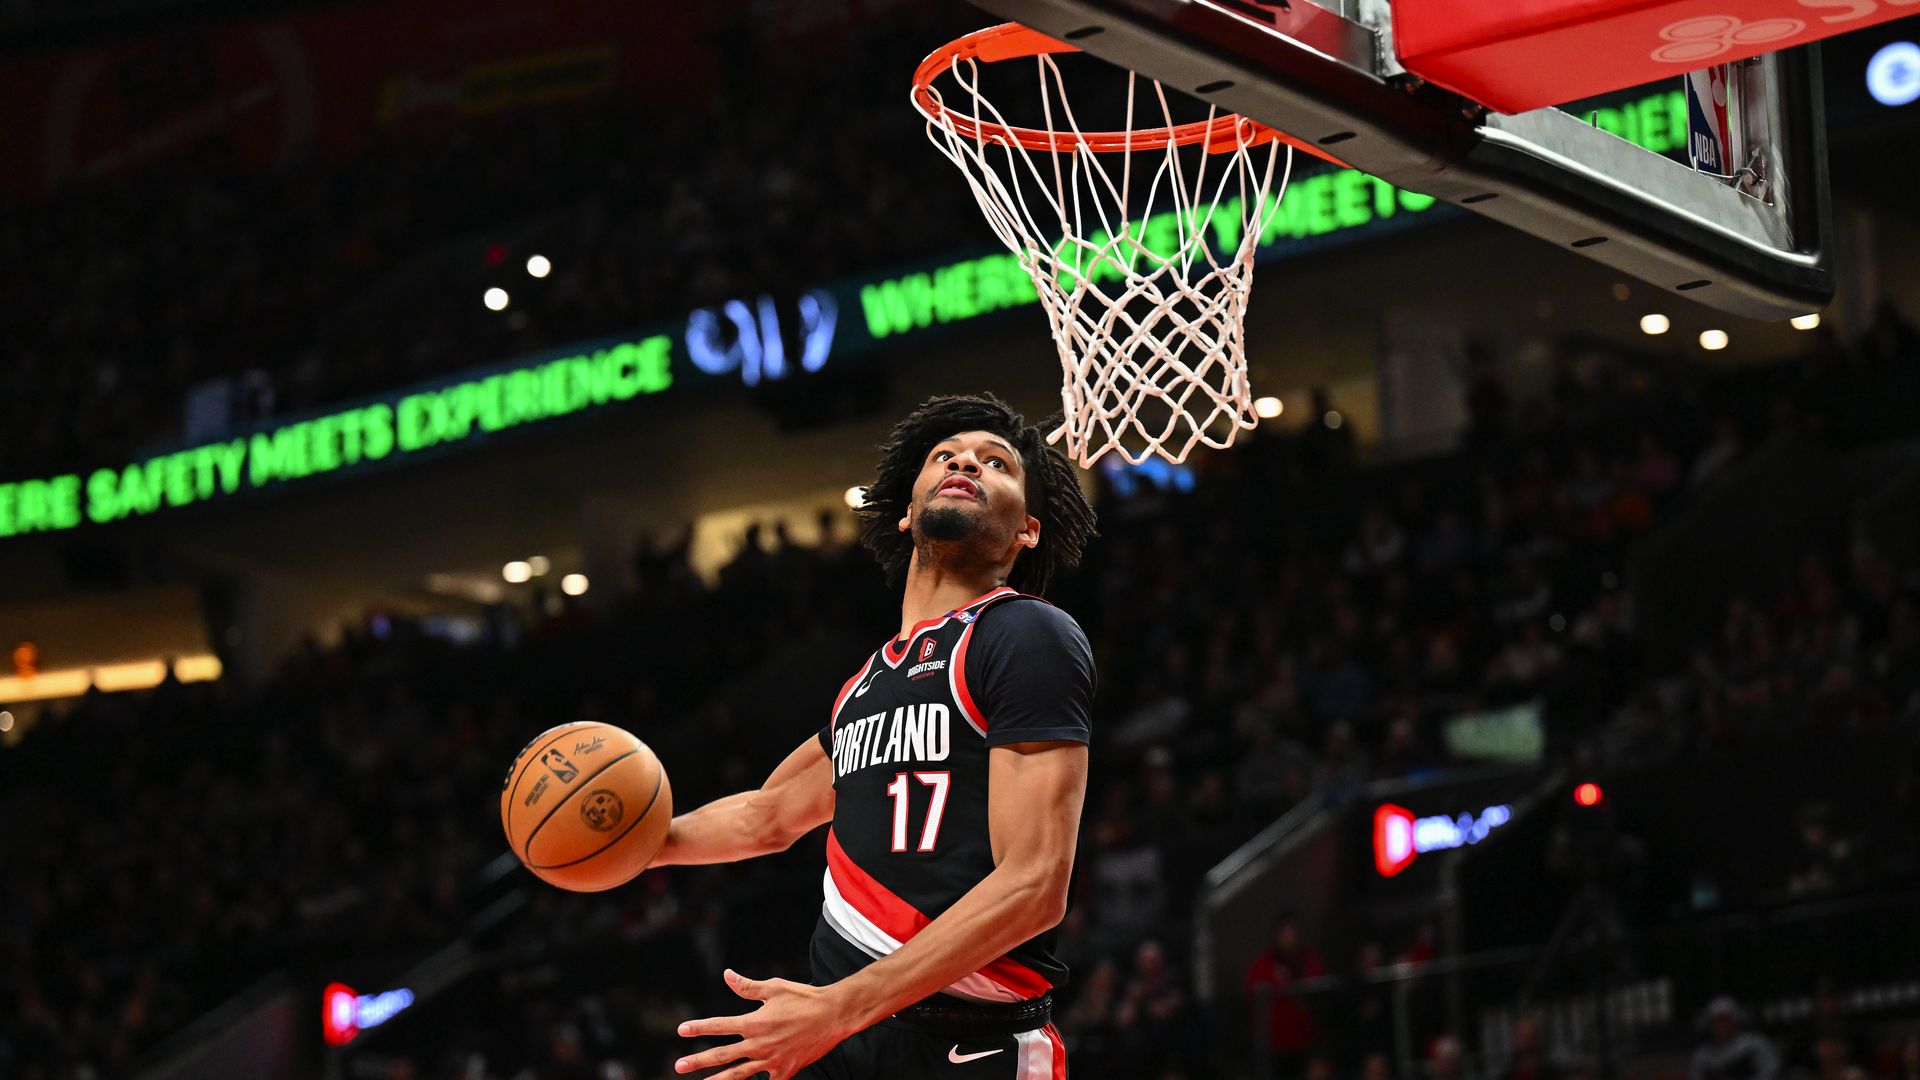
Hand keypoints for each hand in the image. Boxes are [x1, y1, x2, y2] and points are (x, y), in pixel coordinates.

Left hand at [676, 969, 854, 1079]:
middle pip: (722, 1055)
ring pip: (739, 1075)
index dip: (699, 1028)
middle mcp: (760, 1044)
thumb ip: (747, 987)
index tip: (681, 1030)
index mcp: (755, 1022)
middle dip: (698, 1061)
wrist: (834, 1015)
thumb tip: (726, 975)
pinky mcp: (785, 1071)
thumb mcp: (774, 987)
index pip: (719, 1026)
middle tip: (679, 1066)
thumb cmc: (804, 997)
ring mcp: (772, 1060)